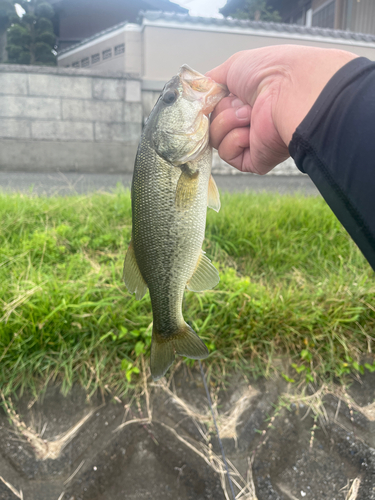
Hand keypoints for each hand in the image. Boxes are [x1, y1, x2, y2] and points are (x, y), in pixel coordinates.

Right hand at [207, 45, 356, 173]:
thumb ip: (211, 80)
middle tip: (240, 102)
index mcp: (245, 101)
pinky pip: (227, 154)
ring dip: (227, 122)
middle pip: (211, 123)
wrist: (290, 90)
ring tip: (249, 113)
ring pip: (215, 139)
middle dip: (220, 110)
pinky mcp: (253, 160)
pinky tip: (251, 130)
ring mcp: (251, 142)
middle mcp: (248, 122)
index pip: (212, 109)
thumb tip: (197, 90)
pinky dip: (235, 139)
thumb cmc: (270, 72)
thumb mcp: (232, 66)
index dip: (208, 104)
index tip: (209, 97)